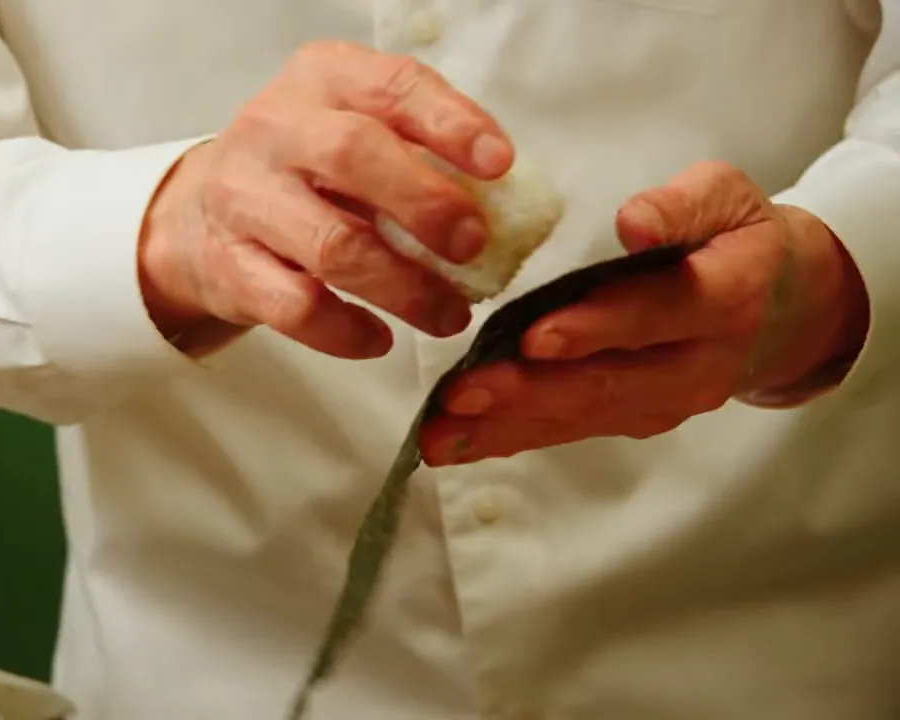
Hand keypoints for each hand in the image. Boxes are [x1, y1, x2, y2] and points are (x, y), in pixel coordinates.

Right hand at [138, 40, 515, 358]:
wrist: (196, 215)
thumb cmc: (301, 170)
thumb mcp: (351, 127)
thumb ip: (415, 148)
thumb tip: (501, 202)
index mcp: (320, 80)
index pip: (391, 86)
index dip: (451, 123)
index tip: (499, 164)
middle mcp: (274, 129)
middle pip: (353, 155)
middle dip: (426, 204)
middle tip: (472, 245)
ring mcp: (244, 198)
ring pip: (331, 244)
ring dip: (403, 287)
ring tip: (447, 314)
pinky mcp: (229, 266)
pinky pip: (296, 307)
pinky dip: (346, 331)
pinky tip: (380, 339)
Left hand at [420, 161, 869, 465]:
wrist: (788, 309)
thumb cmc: (737, 239)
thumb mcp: (727, 199)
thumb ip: (682, 206)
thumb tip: (634, 222)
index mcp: (723, 299)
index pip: (655, 314)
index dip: (596, 327)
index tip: (535, 336)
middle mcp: (695, 365)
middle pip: (607, 384)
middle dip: (527, 393)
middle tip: (461, 395)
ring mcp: (664, 402)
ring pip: (579, 418)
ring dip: (504, 428)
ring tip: (439, 435)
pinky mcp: (635, 418)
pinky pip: (568, 430)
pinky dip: (509, 438)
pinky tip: (456, 443)